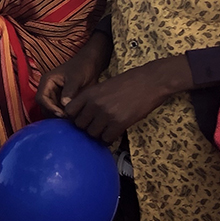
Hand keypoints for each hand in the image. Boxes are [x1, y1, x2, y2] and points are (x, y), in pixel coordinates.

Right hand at [37, 34, 111, 115]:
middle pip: (44, 106)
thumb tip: (64, 105)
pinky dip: (63, 115)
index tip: (62, 114)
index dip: (49, 107)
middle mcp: (47, 89)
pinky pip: (58, 110)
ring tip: (71, 119)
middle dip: (53, 113)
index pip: (41, 98)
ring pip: (50, 110)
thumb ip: (69, 91)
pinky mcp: (61, 100)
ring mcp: (54, 95)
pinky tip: (73, 117)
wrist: (90, 65)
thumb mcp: (76, 78)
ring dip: (58, 116)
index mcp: (47, 81)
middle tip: (67, 119)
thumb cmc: (81, 68)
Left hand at [63, 55, 192, 144]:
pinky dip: (108, 139)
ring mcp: (106, 114)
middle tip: (95, 127)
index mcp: (89, 93)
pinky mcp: (119, 123)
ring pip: (92, 133)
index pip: (69, 111)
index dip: (74, 117)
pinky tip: (113, 134)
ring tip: (105, 130)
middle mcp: (94, 104)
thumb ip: (90, 99)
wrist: (150, 81)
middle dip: (86, 127)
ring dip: (97, 134)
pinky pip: (106, 138)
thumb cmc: (128, 83)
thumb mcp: (103, 87)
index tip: (81, 119)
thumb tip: (81, 114)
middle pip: (79, 125)